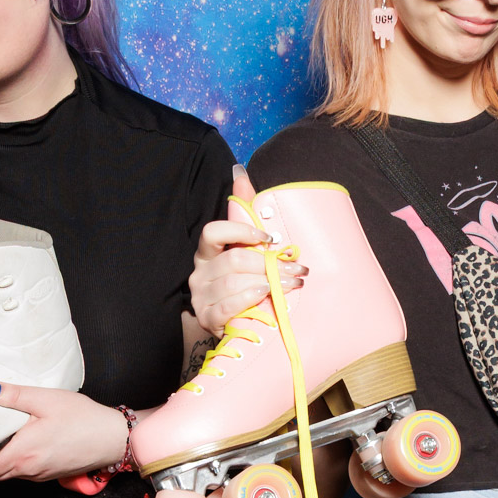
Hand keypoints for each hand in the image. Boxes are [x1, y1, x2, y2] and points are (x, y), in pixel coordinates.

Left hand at [0, 385, 130, 482]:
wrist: (113, 440)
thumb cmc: (84, 420)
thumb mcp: (47, 399)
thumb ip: (13, 396)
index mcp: (23, 452)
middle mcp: (27, 469)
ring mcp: (37, 474)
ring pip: (2, 476)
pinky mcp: (46, 474)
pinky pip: (18, 474)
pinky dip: (3, 466)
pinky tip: (2, 451)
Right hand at [189, 167, 306, 336]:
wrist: (232, 323)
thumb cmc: (244, 283)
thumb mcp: (247, 250)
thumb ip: (245, 214)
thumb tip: (241, 174)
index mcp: (208, 252)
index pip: (213, 232)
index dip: (241, 231)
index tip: (270, 239)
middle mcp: (200, 272)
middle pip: (233, 260)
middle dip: (269, 263)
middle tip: (297, 268)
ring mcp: (201, 297)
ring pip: (233, 283)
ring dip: (267, 282)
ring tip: (291, 283)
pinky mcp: (207, 319)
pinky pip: (227, 306)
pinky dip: (249, 299)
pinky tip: (266, 295)